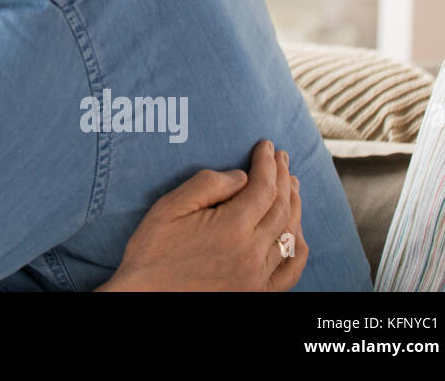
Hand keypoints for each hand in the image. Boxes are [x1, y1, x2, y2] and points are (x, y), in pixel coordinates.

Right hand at [99, 139, 306, 290]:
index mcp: (231, 227)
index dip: (267, 163)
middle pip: (281, 208)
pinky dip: (298, 247)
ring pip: (290, 235)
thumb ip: (207, 185)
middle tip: (281, 157)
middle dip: (282, 177)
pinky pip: (290, 269)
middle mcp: (252, 252)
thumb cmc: (152, 251)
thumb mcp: (169, 207)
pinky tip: (297, 234)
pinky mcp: (256, 292)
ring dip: (294, 205)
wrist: (146, 297)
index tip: (266, 145)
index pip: (263, 187)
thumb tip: (241, 176)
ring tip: (291, 185)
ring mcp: (257, 276)